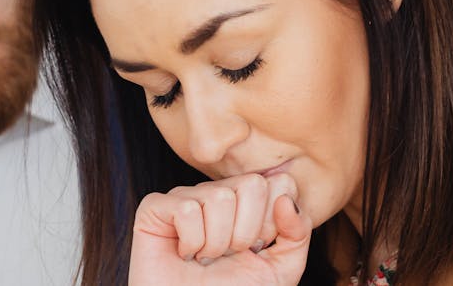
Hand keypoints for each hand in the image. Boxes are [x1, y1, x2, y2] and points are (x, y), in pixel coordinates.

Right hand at [129, 174, 311, 285]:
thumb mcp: (279, 270)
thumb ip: (297, 235)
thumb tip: (285, 198)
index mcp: (248, 203)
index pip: (279, 182)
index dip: (273, 222)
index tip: (258, 248)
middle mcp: (218, 194)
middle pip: (252, 184)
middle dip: (246, 231)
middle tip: (230, 253)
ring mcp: (186, 197)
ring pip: (219, 197)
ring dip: (216, 242)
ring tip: (205, 258)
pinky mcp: (156, 207)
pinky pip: (186, 209)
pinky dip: (191, 242)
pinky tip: (184, 253)